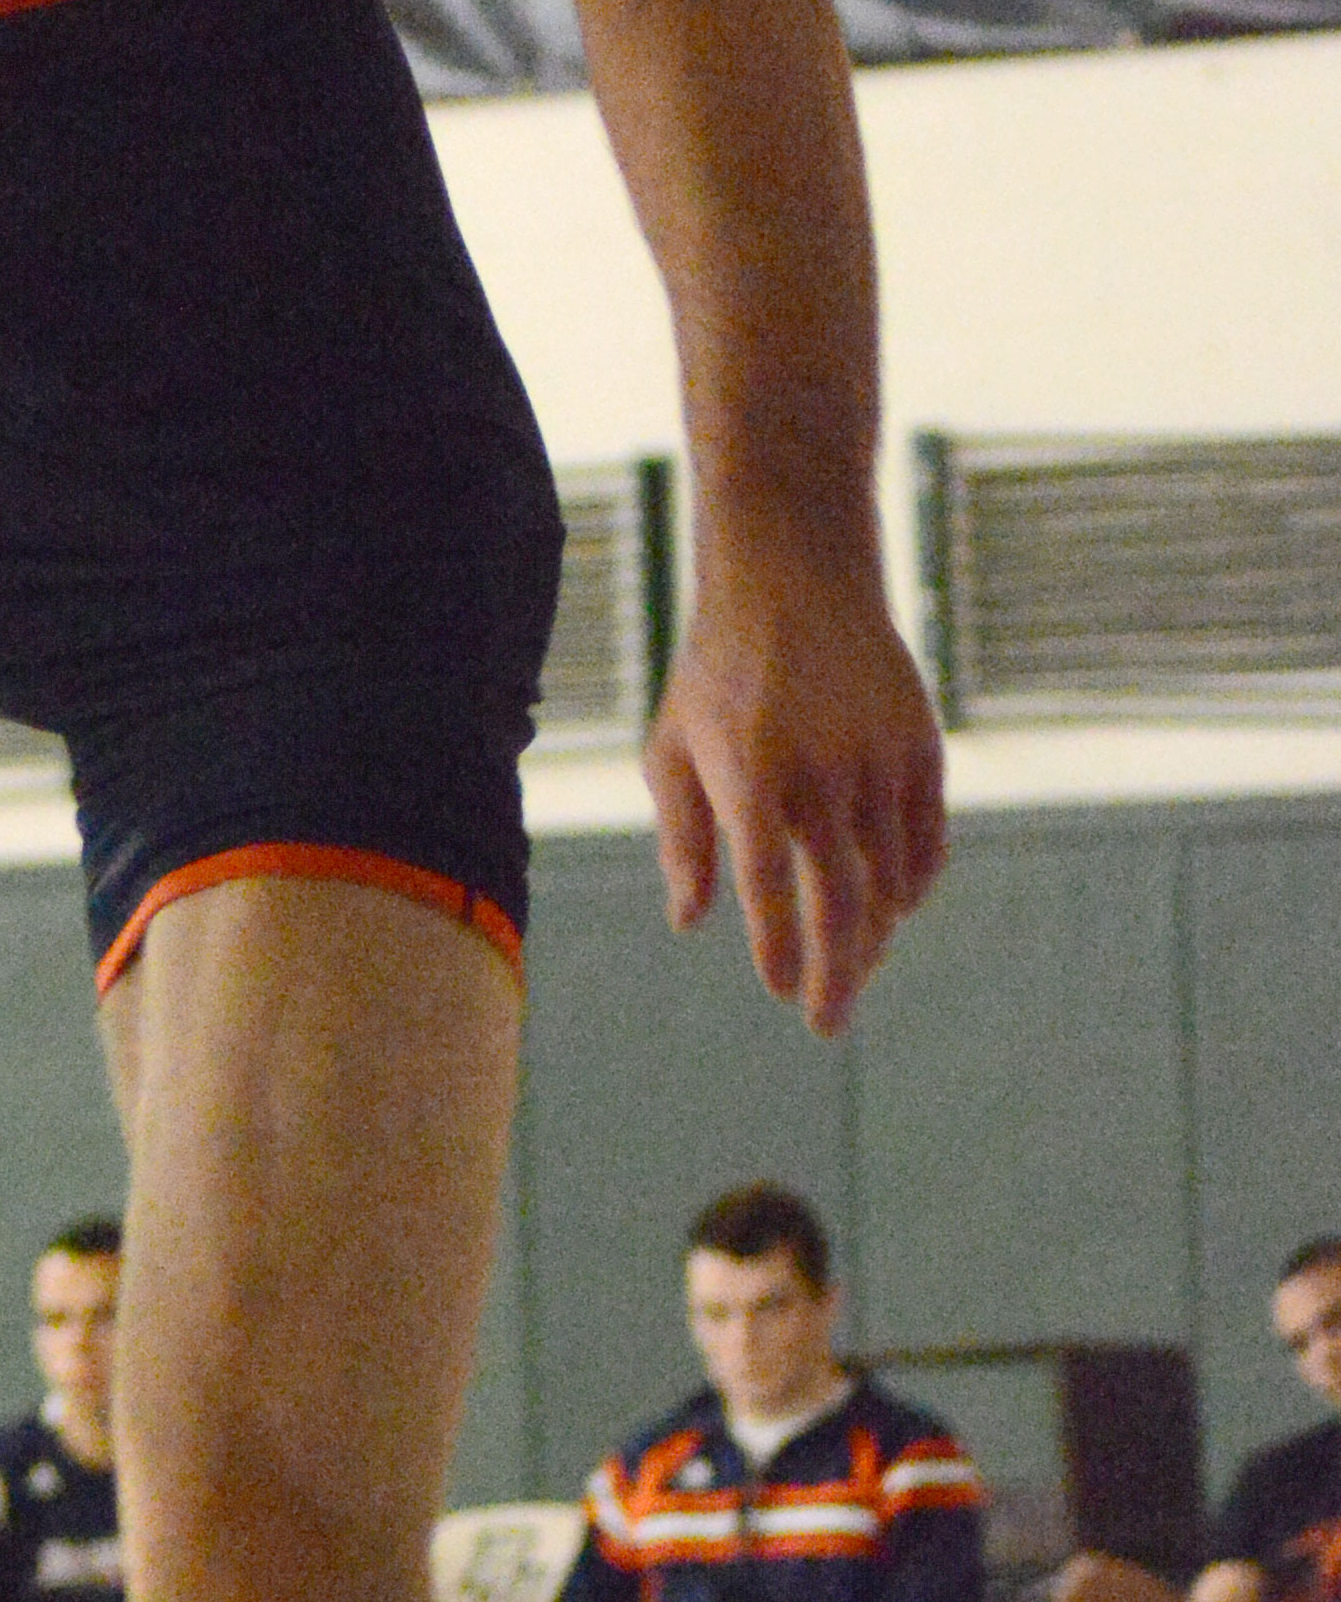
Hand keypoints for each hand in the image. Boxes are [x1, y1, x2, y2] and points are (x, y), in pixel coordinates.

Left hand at [645, 534, 946, 1032]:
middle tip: (827, 1024)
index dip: (779, 950)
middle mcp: (821, 773)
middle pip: (840, 902)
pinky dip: (912, 884)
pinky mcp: (921, 746)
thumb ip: (683, 839)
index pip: (770, 889)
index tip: (780, 992)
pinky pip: (926, 840)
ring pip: (888, 880)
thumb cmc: (717, 672)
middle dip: (836, 975)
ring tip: (852, 968)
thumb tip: (691, 924)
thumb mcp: (674, 746)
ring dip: (871, 936)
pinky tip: (893, 911)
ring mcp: (879, 760)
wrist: (795, 577)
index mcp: (751, 776)